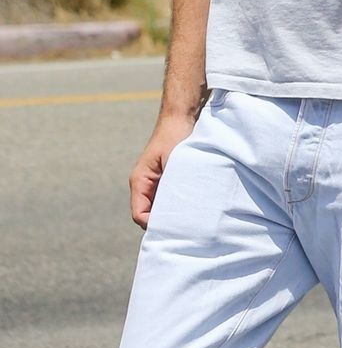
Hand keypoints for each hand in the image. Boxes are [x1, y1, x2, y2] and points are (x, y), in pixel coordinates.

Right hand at [129, 111, 197, 227]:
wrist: (182, 117)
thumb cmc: (176, 136)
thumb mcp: (174, 163)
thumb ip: (173, 187)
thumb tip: (178, 212)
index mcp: (140, 182)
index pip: (140, 215)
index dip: (155, 226)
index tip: (175, 228)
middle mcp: (145, 186)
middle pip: (150, 217)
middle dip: (166, 224)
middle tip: (187, 230)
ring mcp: (156, 184)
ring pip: (161, 210)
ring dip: (174, 215)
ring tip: (192, 220)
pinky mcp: (168, 182)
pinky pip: (170, 200)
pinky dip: (180, 206)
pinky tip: (195, 208)